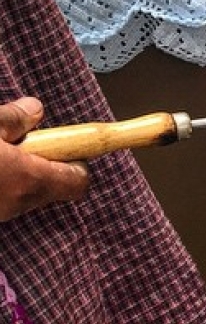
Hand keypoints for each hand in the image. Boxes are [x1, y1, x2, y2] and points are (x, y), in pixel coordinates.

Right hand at [0, 97, 89, 220]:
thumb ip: (14, 118)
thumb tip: (35, 110)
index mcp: (28, 180)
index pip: (78, 181)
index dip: (78, 161)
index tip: (68, 145)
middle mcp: (17, 203)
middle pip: (52, 185)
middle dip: (43, 161)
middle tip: (23, 142)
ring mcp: (0, 214)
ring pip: (25, 192)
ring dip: (19, 172)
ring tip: (0, 151)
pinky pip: (3, 197)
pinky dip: (2, 181)